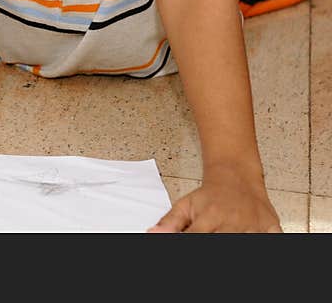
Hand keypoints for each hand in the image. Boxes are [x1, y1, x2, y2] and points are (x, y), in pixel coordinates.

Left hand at [148, 168, 281, 232]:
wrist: (236, 177)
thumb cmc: (210, 195)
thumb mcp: (185, 205)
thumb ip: (169, 222)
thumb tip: (152, 234)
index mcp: (209, 217)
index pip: (196, 238)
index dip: (188, 243)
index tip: (181, 248)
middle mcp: (232, 222)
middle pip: (221, 242)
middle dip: (214, 244)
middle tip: (211, 235)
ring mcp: (254, 226)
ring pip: (245, 242)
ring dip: (234, 240)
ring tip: (224, 232)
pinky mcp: (273, 228)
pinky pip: (271, 241)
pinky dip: (262, 240)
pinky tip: (250, 234)